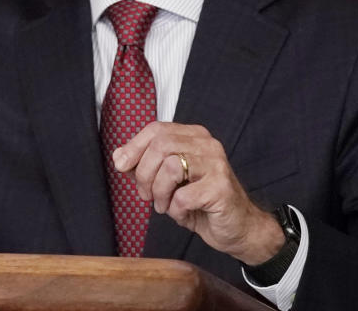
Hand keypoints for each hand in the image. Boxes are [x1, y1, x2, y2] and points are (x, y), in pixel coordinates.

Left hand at [113, 121, 283, 265]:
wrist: (238, 228)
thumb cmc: (201, 203)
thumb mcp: (168, 181)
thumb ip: (145, 166)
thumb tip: (119, 156)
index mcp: (194, 136)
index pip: (156, 129)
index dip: (134, 147)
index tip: (121, 165)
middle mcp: (207, 145)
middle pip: (160, 146)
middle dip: (144, 174)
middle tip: (146, 195)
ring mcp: (217, 165)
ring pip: (170, 167)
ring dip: (159, 192)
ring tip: (164, 205)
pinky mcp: (221, 188)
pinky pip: (183, 196)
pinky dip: (175, 209)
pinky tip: (182, 213)